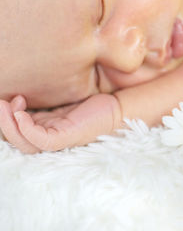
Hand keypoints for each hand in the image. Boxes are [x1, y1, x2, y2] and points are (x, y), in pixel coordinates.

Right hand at [0, 94, 121, 152]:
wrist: (117, 108)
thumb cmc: (91, 106)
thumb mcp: (61, 103)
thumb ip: (42, 104)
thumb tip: (21, 94)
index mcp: (45, 131)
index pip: (17, 132)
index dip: (6, 118)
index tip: (3, 98)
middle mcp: (49, 138)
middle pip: (17, 139)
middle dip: (2, 121)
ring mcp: (59, 140)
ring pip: (25, 143)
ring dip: (10, 124)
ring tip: (5, 105)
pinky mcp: (69, 137)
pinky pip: (42, 140)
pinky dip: (27, 129)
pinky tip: (20, 114)